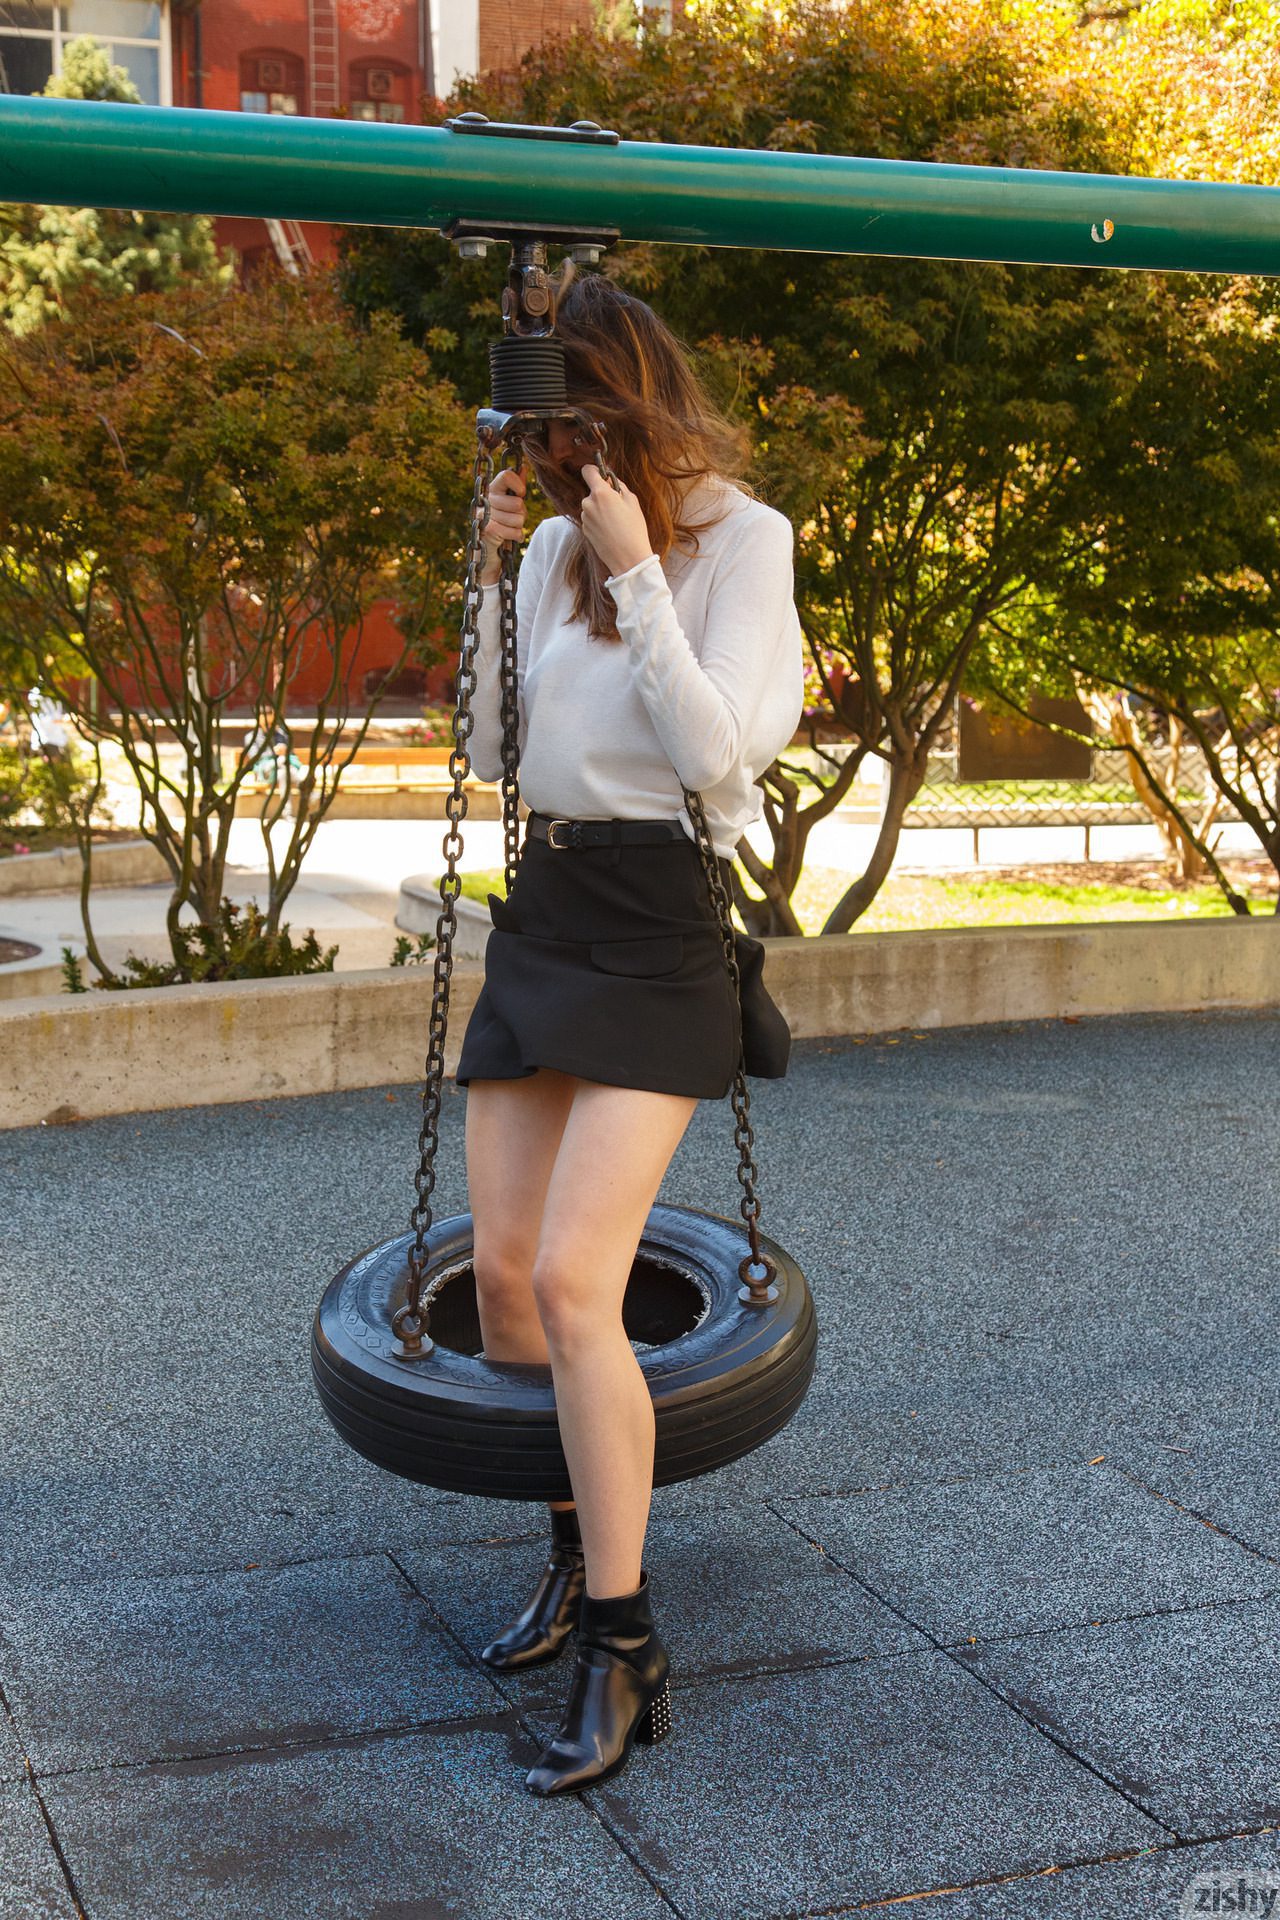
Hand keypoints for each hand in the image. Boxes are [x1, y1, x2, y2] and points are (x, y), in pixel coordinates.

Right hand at [476, 468, 526, 584]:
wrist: (488, 553)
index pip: (506, 475)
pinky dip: (516, 537)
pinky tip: (508, 539)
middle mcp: (486, 501)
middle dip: (521, 514)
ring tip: (508, 529)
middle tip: (512, 519)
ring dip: (518, 527)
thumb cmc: (502, 525)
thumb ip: (516, 488)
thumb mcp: (510, 505)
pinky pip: (516, 531)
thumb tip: (522, 467)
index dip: (518, 486)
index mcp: (491, 490)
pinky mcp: (489, 531)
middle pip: (518, 502)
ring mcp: (485, 516)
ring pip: (519, 518)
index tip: (521, 494)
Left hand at [579, 463, 655, 578]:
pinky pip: (591, 518)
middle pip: (592, 490)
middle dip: (603, 494)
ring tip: (616, 521)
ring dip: (601, 508)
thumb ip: (618, 486)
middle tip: (619, 506)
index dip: (595, 470)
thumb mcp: (632, 501)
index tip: (602, 475)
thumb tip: (609, 479)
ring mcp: (584, 518)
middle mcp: (588, 503)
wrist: (628, 558)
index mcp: (600, 493)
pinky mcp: (584, 530)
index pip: (587, 471)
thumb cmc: (634, 529)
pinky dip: (598, 520)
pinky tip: (611, 530)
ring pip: (592, 505)